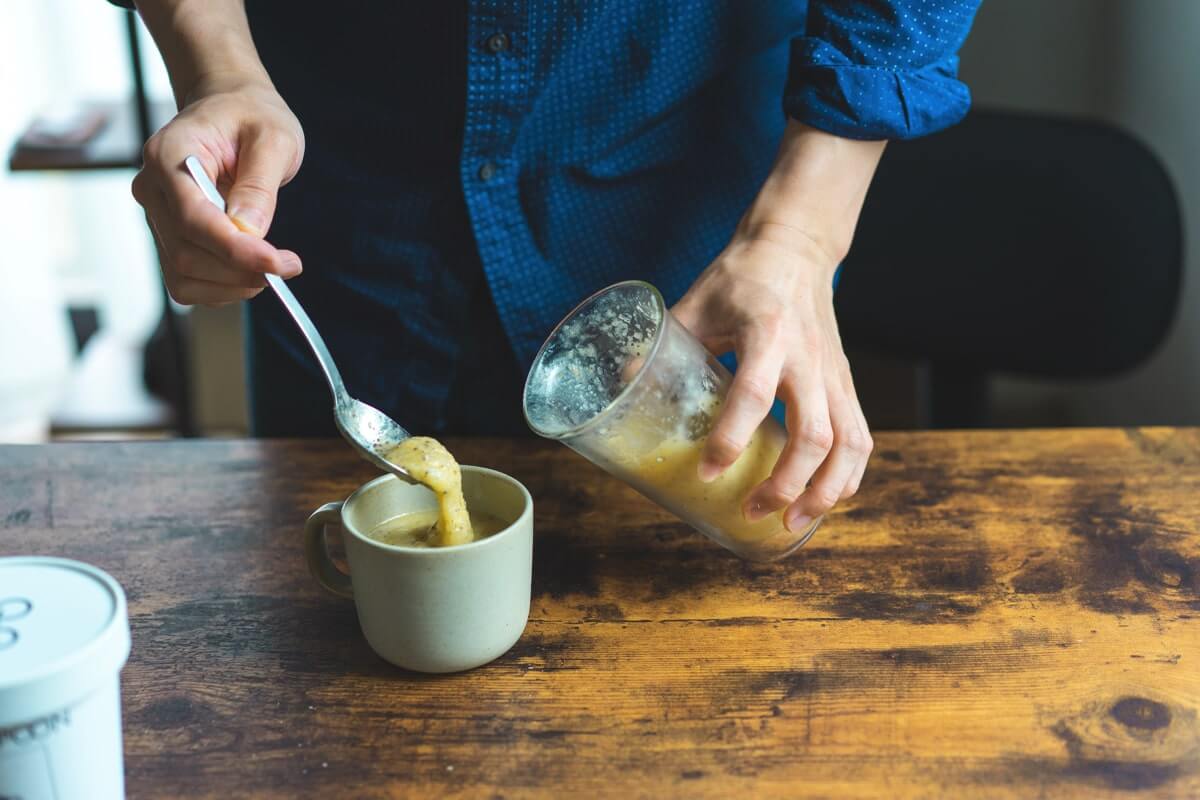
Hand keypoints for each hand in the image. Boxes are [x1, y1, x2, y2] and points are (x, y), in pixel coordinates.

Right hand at [131, 79, 304, 305]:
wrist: (231, 108)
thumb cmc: (251, 116)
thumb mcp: (273, 138)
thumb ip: (260, 184)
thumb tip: (249, 230)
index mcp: (168, 154)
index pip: (193, 218)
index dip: (235, 250)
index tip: (278, 263)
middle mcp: (153, 188)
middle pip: (186, 254)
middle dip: (241, 271)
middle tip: (288, 266)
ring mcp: (157, 216)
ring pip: (183, 275)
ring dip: (232, 285)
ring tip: (273, 268)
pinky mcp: (169, 236)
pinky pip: (186, 281)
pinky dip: (222, 287)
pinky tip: (250, 270)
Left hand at [672, 223, 872, 531]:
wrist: (796, 247)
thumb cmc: (740, 278)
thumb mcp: (694, 304)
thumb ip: (660, 345)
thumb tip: (619, 386)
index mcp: (766, 334)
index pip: (753, 394)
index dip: (730, 438)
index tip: (707, 471)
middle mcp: (808, 357)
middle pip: (812, 435)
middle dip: (785, 484)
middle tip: (751, 511)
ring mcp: (833, 373)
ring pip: (846, 444)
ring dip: (824, 491)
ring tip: (792, 521)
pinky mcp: (845, 382)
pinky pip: (860, 436)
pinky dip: (849, 475)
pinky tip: (827, 499)